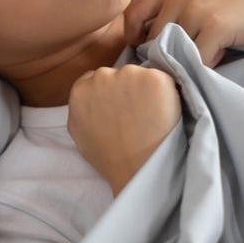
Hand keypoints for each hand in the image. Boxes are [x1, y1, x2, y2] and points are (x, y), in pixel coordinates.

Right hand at [67, 65, 181, 196]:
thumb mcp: (78, 131)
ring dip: (146, 90)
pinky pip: (163, 80)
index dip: (111, 93)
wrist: (136, 168)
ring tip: (150, 116)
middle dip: (127, 89)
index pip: (97, 79)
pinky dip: (165, 94)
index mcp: (81, 89)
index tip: (119, 107)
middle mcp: (103, 76)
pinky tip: (162, 113)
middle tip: (135, 114)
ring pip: (141, 75)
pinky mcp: (155, 79)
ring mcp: (130, 75)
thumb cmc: (108, 157)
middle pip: (120, 74)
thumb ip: (80, 108)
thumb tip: (90, 97)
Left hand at [124, 0, 243, 66]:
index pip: (131, 13)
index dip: (133, 37)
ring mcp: (196, 8)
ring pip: (173, 51)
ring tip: (207, 53)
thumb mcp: (195, 1)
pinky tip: (220, 55)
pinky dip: (207, 64)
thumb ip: (169, 16)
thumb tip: (140, 51)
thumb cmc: (233, 8)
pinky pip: (197, 59)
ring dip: (188, 60)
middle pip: (151, 39)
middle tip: (187, 57)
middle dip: (165, 55)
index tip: (147, 51)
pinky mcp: (215, 25)